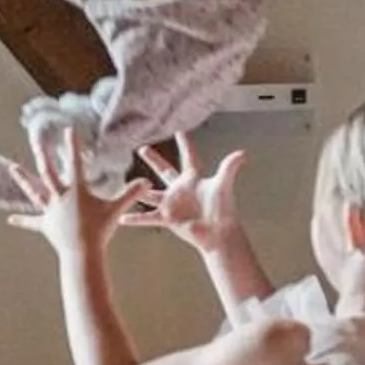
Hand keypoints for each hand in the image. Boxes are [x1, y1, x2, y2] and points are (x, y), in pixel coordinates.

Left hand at [9, 126, 150, 254]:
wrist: (82, 253)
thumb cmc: (100, 231)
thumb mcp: (116, 210)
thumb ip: (131, 194)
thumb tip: (147, 181)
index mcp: (76, 190)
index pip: (74, 162)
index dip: (72, 144)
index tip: (68, 128)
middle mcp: (60, 197)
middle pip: (48, 172)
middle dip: (42, 154)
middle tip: (34, 139)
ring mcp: (51, 210)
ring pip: (35, 191)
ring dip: (23, 179)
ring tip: (12, 168)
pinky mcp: (46, 225)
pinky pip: (32, 221)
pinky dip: (22, 221)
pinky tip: (10, 220)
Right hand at [134, 133, 245, 249]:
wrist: (218, 234)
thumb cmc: (223, 210)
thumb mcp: (223, 186)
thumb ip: (229, 168)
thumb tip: (242, 153)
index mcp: (194, 178)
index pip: (188, 156)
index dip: (185, 143)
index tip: (179, 130)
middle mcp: (181, 189)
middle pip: (165, 170)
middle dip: (154, 159)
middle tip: (142, 148)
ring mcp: (173, 203)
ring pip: (151, 193)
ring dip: (140, 189)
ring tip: (128, 182)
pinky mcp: (167, 218)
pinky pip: (147, 217)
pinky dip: (135, 218)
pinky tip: (122, 218)